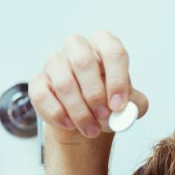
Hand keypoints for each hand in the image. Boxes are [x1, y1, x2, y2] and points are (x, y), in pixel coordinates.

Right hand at [29, 31, 149, 144]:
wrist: (85, 118)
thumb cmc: (108, 102)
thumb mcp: (130, 103)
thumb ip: (135, 104)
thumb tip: (128, 109)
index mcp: (104, 45)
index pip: (112, 52)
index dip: (117, 79)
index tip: (118, 105)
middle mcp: (78, 47)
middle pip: (83, 62)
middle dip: (95, 94)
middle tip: (103, 116)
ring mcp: (55, 62)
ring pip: (63, 83)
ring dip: (79, 111)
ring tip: (91, 129)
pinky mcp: (39, 81)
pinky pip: (42, 96)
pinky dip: (58, 115)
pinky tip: (70, 124)